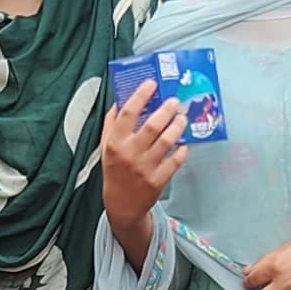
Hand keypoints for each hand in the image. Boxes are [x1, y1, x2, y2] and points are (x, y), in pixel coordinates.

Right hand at [98, 80, 182, 263]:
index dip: (141, 95)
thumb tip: (119, 100)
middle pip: (153, 125)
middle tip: (175, 101)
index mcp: (115, 143)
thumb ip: (111, 124)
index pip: (128, 113)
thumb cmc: (114, 171)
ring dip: (178, 126)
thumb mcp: (106, 147)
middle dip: (167, 110)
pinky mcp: (158, 180)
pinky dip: (182, 150)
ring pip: (167, 141)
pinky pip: (175, 160)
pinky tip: (184, 143)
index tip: (151, 84)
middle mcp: (130, 154)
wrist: (121, 205)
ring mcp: (145, 168)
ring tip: (182, 119)